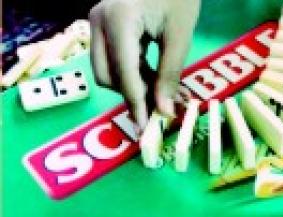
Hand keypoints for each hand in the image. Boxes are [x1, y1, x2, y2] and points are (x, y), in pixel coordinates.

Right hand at [89, 0, 200, 131]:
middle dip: (133, 95)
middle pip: (106, 75)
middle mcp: (99, 21)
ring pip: (107, 69)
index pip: (123, 73)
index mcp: (118, 20)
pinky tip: (157, 81)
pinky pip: (113, 58)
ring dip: (135, 86)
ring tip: (167, 94)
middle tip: (163, 108)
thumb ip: (170, 74)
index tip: (146, 128)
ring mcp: (98, 22)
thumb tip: (164, 112)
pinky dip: (133, 73)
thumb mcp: (180, 35)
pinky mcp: (105, 24)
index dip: (135, 103)